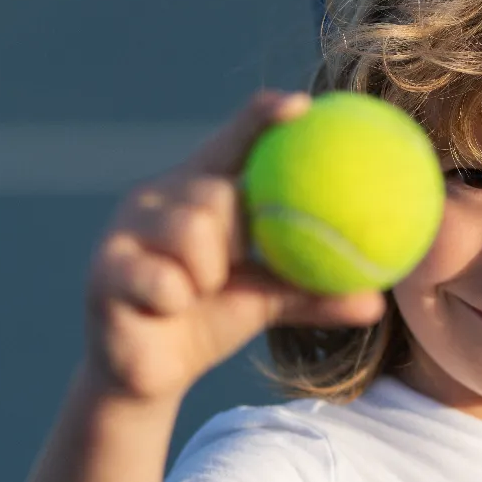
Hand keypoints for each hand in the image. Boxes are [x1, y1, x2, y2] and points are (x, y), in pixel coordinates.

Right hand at [82, 91, 389, 403]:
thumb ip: (313, 292)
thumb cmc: (210, 320)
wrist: (150, 375)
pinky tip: (167, 307)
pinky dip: (175, 297)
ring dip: (207, 274)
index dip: (261, 120)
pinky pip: (160, 278)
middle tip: (234, 264)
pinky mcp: (104, 268)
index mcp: (201, 192)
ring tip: (197, 291)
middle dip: (235, 233)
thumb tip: (378, 303)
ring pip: (191, 231)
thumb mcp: (268, 302)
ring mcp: (126, 229)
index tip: (301, 106)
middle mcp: (159, 198)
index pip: (233, 145)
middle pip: (216, 192)